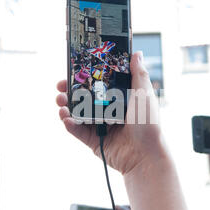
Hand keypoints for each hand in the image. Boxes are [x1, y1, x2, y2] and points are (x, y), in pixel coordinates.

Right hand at [56, 52, 166, 174]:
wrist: (145, 155)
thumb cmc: (148, 124)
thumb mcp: (144, 94)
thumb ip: (138, 74)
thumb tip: (136, 54)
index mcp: (120, 98)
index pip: (99, 83)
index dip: (86, 75)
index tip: (75, 68)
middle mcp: (108, 111)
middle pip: (84, 97)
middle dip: (70, 90)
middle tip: (61, 85)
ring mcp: (100, 126)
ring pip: (77, 113)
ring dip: (66, 105)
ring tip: (60, 101)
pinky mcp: (94, 140)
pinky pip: (77, 131)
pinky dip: (69, 124)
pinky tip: (66, 118)